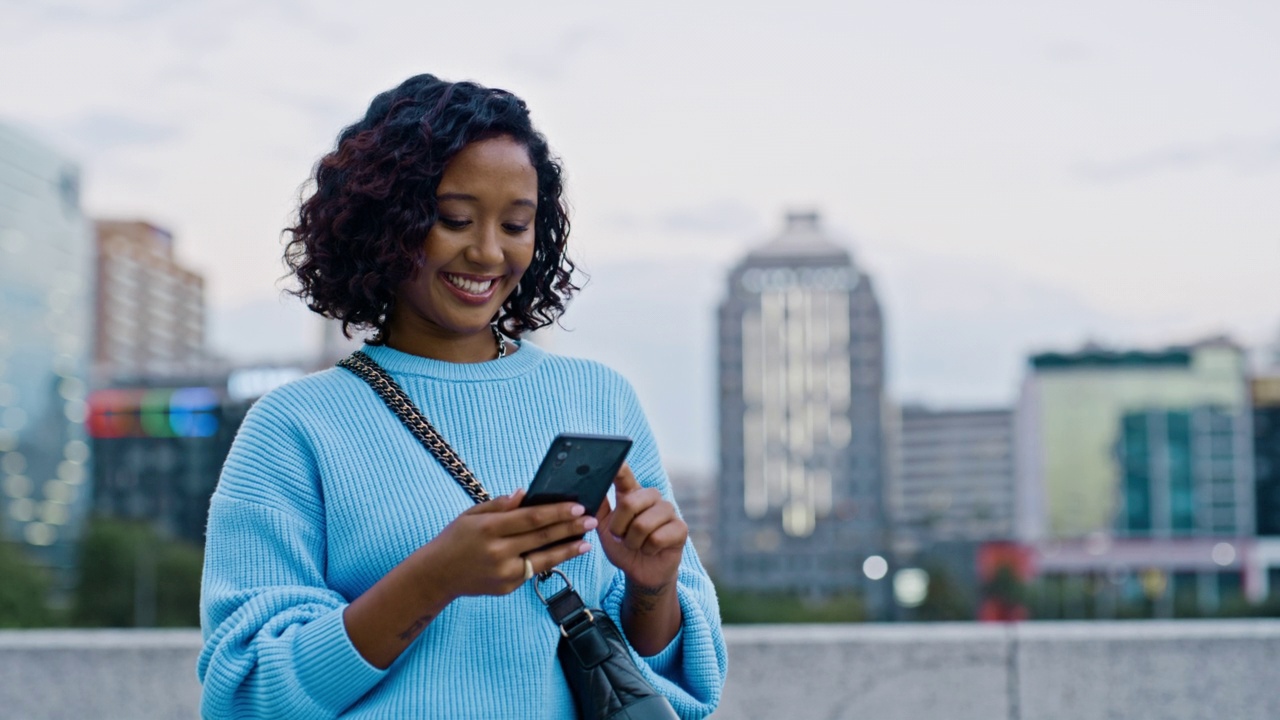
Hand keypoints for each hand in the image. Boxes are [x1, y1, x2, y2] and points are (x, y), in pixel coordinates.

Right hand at [418, 489, 594, 598]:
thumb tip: (526, 493)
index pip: (531, 518)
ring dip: (568, 549)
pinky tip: (566, 553)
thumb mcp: (471, 514)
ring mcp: (504, 573)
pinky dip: (551, 561)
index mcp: (489, 528)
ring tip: (587, 542)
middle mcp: (498, 552)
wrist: (437, 575)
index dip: (557, 512)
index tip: (577, 506)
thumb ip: (499, 504)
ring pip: (544, 559)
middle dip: (570, 528)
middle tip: (592, 520)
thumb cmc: (456, 538)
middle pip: (542, 537)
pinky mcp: (507, 587)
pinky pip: (533, 571)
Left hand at [597, 464, 687, 590]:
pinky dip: (647, 550)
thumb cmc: (623, 546)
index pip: (624, 475)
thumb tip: (586, 487)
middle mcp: (652, 497)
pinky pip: (656, 538)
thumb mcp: (604, 528)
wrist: (642, 571)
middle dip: (619, 527)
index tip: (613, 461)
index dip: (619, 468)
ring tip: (636, 545)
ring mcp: (669, 511)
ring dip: (633, 542)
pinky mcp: (680, 528)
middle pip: (630, 503)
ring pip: (642, 525)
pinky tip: (651, 550)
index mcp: (633, 494)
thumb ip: (597, 507)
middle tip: (621, 537)